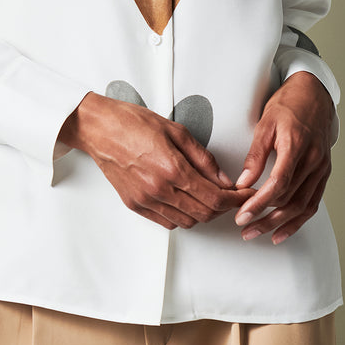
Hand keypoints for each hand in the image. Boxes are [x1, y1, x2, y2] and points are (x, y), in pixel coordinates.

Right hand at [59, 92, 253, 229]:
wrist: (99, 129)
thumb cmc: (134, 122)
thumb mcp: (176, 130)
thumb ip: (202, 157)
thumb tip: (223, 178)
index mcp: (172, 169)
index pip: (215, 198)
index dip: (236, 200)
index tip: (245, 196)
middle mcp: (159, 190)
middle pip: (204, 214)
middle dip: (223, 207)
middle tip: (231, 195)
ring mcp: (146, 201)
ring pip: (187, 221)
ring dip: (203, 212)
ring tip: (207, 195)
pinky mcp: (135, 205)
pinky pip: (167, 222)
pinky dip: (182, 216)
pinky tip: (185, 200)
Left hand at [234, 72, 334, 244]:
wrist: (314, 95)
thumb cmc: (288, 105)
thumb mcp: (265, 124)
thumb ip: (255, 154)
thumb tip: (243, 181)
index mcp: (297, 145)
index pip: (278, 183)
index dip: (259, 203)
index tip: (243, 214)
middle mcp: (313, 160)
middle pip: (289, 199)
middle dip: (265, 218)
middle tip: (244, 228)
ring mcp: (321, 168)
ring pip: (302, 206)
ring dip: (280, 224)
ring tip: (259, 233)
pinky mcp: (324, 173)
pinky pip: (312, 202)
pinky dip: (298, 220)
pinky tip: (283, 231)